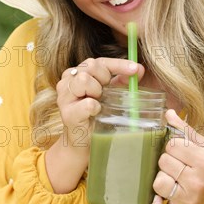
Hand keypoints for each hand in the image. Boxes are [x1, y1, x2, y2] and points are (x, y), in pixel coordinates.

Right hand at [46, 57, 143, 193]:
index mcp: (78, 72)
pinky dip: (95, 108)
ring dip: (97, 91)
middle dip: (104, 78)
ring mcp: (64, 96)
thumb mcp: (110, 94)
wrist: (85, 142)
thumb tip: (139, 69)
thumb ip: (121, 80)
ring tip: (99, 103)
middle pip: (90, 66)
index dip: (119, 64)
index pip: (100, 61)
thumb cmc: (97, 115)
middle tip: (107, 93)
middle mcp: (67, 80)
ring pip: (84, 80)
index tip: (135, 69)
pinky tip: (96, 112)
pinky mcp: (67, 114)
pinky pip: (87, 104)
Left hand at [151, 110, 203, 203]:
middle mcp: (197, 180)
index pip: (172, 144)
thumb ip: (186, 130)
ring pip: (159, 180)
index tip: (184, 152)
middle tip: (182, 165)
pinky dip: (164, 191)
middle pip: (163, 160)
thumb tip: (168, 113)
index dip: (175, 146)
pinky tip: (175, 188)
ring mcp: (190, 197)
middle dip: (170, 161)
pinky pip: (160, 196)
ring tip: (178, 177)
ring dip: (165, 177)